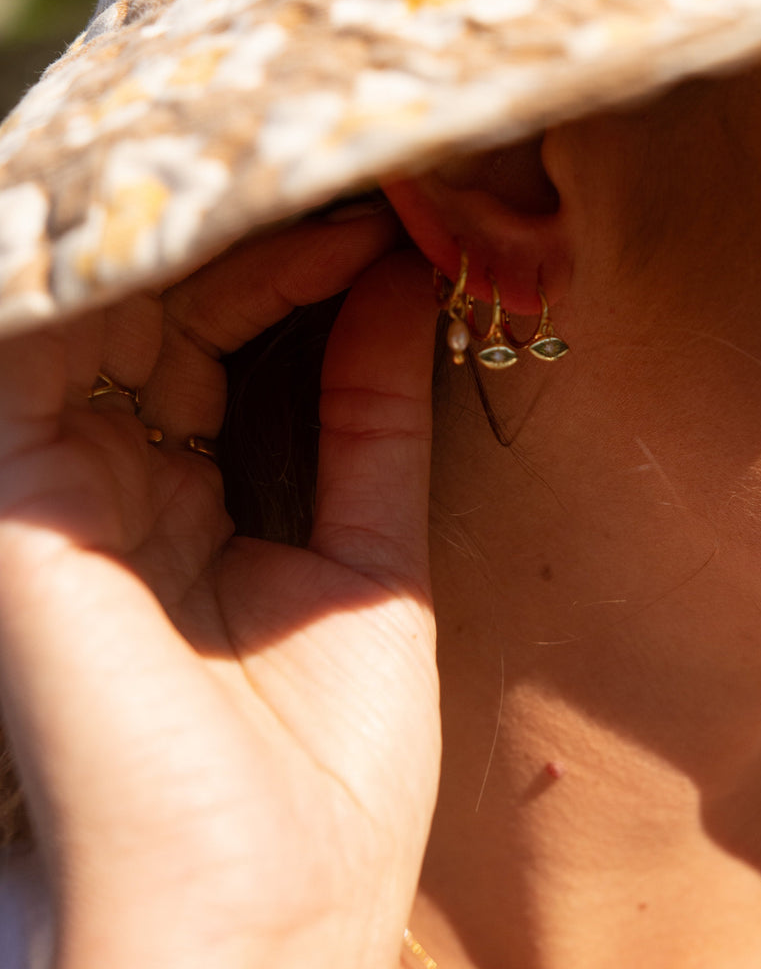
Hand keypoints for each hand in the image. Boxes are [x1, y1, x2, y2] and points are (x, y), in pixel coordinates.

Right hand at [0, 210, 441, 968]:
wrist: (263, 923)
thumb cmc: (322, 778)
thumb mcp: (373, 563)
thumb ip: (372, 423)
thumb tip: (400, 291)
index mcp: (188, 504)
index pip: (222, 340)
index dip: (303, 273)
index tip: (401, 230)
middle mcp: (111, 485)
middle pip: (166, 309)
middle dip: (264, 239)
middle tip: (369, 186)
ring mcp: (57, 489)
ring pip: (106, 306)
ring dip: (211, 238)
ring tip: (323, 188)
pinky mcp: (21, 505)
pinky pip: (46, 344)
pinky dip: (133, 273)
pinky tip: (239, 222)